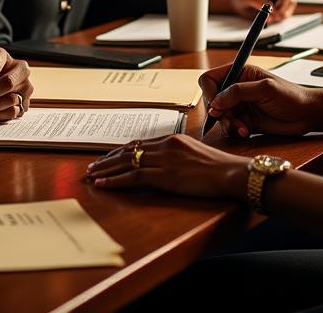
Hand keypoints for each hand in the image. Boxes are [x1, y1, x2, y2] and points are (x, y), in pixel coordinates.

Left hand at [85, 134, 248, 199]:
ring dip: (106, 170)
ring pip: (126, 162)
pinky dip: (115, 180)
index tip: (108, 157)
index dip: (121, 151)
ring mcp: (164, 160)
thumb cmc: (219, 168)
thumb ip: (179, 156)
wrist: (230, 173)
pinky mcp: (164, 175)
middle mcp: (165, 146)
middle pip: (129, 151)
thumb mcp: (196, 155)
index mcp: (173, 139)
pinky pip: (133, 176)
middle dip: (108, 159)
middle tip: (92, 166)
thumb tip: (167, 165)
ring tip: (91, 175)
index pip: (140, 144)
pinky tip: (103, 184)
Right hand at [199, 63, 313, 138]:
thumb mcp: (265, 89)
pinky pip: (230, 127)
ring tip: (242, 130)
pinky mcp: (245, 120)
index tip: (215, 107)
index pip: (210, 79)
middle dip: (219, 113)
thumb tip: (215, 102)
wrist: (307, 114)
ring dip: (227, 125)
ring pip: (220, 116)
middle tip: (231, 121)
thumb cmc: (291, 96)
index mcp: (240, 74)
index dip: (209, 93)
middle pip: (212, 100)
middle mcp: (237, 89)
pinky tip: (246, 133)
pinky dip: (234, 132)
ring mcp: (241, 105)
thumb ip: (238, 92)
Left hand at [220, 0, 295, 22]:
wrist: (237, 0)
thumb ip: (259, 2)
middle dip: (282, 13)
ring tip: (268, 21)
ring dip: (281, 17)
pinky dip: (278, 20)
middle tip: (270, 21)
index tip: (273, 17)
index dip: (281, 8)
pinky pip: (284, 15)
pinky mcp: (278, 8)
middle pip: (291, 3)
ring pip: (289, 10)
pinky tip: (268, 20)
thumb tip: (272, 8)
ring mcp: (281, 0)